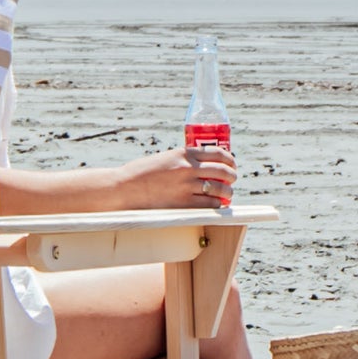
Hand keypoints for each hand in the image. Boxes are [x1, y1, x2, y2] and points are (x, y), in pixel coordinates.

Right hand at [110, 143, 237, 211]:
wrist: (125, 188)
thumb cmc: (142, 173)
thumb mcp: (166, 158)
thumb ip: (184, 161)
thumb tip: (204, 167)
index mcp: (183, 154)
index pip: (218, 153)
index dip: (230, 160)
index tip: (231, 164)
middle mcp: (188, 168)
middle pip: (223, 171)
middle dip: (232, 176)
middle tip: (232, 180)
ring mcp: (186, 187)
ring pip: (220, 189)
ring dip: (227, 193)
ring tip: (226, 195)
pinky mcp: (183, 204)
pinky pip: (210, 205)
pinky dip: (217, 205)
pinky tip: (216, 205)